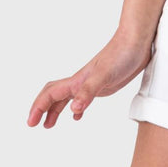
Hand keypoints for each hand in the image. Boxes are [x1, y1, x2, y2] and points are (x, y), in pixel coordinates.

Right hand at [27, 30, 152, 127]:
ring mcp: (91, 82)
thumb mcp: (105, 75)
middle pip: (53, 95)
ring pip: (66, 97)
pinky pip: (83, 97)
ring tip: (48, 124)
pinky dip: (76, 108)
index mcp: (78, 80)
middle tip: (33, 124)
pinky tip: (77, 115)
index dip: (38, 108)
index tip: (31, 123)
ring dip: (55, 110)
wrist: (136, 41)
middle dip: (41, 109)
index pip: (50, 94)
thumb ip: (88, 92)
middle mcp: (81, 81)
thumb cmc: (121, 54)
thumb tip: (73, 109)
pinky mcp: (102, 84)